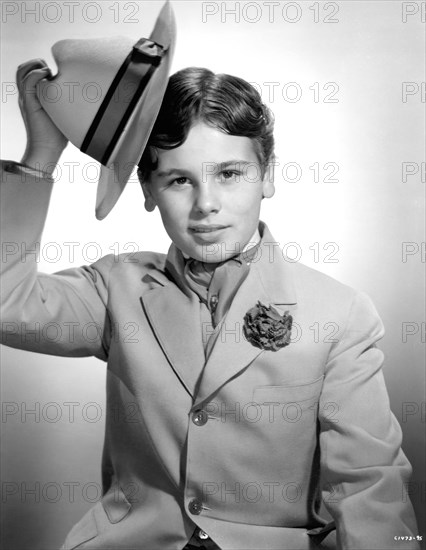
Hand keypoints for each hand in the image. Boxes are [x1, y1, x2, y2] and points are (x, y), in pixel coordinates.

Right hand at [17, 59, 67, 173]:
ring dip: (35, 66)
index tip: (57, 74)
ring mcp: (26, 98)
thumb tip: (82, 91)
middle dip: (36, 62)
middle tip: (51, 71)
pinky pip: (27, 81)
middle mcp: (26, 95)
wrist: (48, 148)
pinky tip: (49, 78)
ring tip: (49, 74)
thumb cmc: (58, 134)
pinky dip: (37, 74)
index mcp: (32, 95)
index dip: (41, 67)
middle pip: (22, 68)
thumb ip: (65, 100)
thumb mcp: (63, 112)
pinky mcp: (28, 103)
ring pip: (21, 71)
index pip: (29, 72)